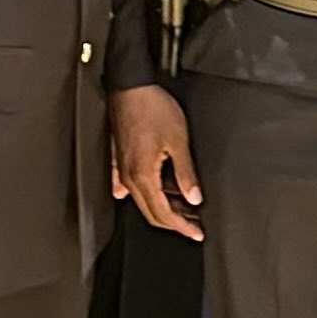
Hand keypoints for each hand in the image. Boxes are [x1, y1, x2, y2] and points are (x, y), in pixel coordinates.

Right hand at [110, 84, 204, 241]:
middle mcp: (128, 176)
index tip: (197, 232)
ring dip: (162, 207)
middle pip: (150, 211)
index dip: (182, 226)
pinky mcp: (120, 156)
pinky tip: (149, 193)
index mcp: (142, 175)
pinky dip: (144, 194)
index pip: (162, 213)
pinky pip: (129, 185)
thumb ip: (186, 173)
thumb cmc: (152, 107)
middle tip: (193, 224)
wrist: (130, 85)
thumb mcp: (178, 141)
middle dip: (174, 221)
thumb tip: (194, 198)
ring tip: (183, 209)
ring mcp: (122, 167)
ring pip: (142, 199)